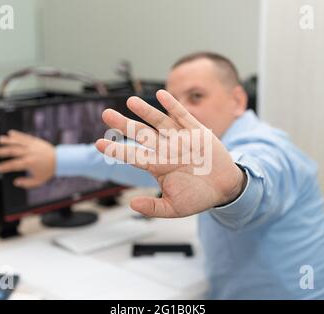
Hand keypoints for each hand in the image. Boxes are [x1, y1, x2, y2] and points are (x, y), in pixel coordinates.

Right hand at [0, 130, 55, 187]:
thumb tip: (16, 182)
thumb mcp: (39, 180)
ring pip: (18, 142)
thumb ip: (27, 183)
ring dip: (8, 140)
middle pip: (14, 151)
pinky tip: (10, 133)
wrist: (60, 159)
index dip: (5, 166)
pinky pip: (25, 137)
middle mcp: (30, 153)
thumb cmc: (48, 171)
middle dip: (3, 151)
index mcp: (29, 163)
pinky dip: (18, 135)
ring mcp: (32, 146)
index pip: (14, 165)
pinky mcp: (35, 141)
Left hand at [96, 89, 245, 217]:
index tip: (99, 144)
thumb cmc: (198, 197)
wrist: (225, 188)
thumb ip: (153, 206)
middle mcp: (166, 150)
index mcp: (159, 166)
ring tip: (130, 101)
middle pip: (142, 134)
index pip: (134, 156)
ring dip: (145, 111)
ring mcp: (180, 139)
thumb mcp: (174, 208)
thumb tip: (131, 204)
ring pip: (159, 122)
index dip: (117, 150)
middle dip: (124, 125)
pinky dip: (172, 106)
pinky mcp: (196, 132)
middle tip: (106, 114)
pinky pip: (182, 116)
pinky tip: (160, 94)